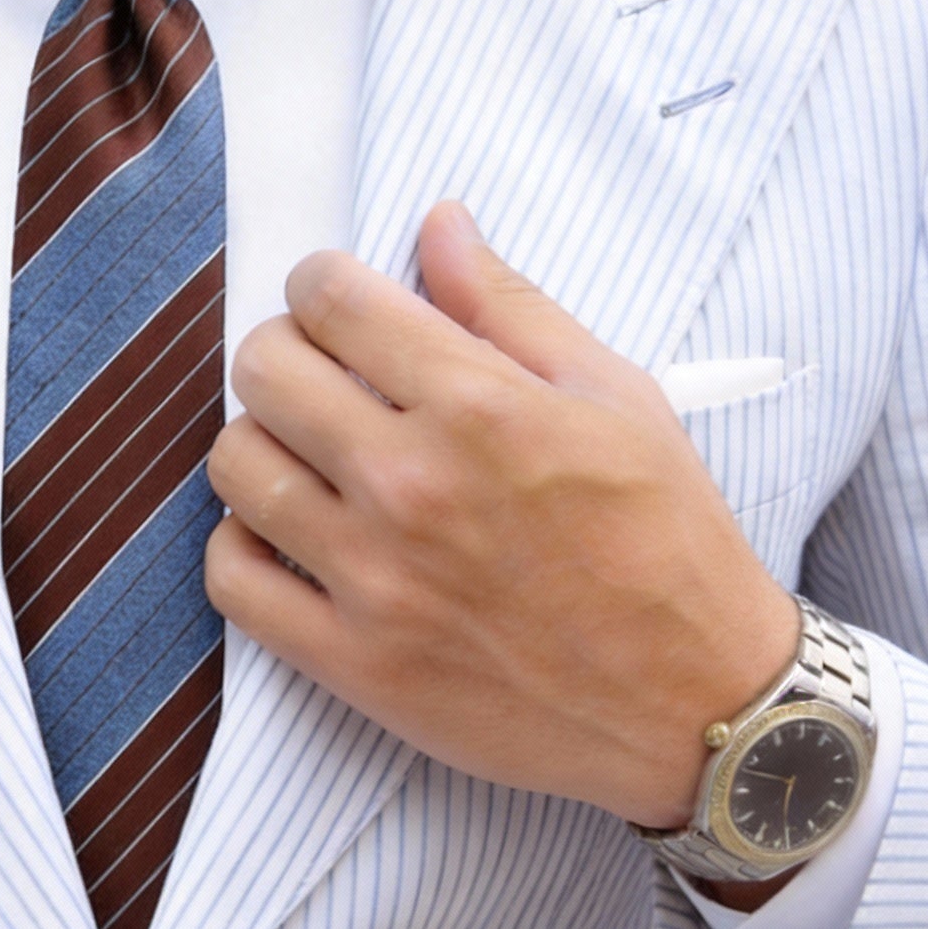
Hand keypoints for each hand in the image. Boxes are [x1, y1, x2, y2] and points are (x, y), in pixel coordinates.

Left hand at [203, 202, 798, 829]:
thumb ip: (510, 307)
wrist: (696, 703)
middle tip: (322, 376)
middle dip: (285, 351)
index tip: (338, 304)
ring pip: (235, 466)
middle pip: (264, 370)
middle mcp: (410, 484)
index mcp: (478, 407)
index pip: (331, 299)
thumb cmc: (667, 544)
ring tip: (307, 457)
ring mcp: (372, 578)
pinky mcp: (351, 661)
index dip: (322, 284)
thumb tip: (438, 224)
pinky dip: (242, 547)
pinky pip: (231, 579)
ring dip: (260, 444)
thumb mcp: (617, 398)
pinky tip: (289, 536)